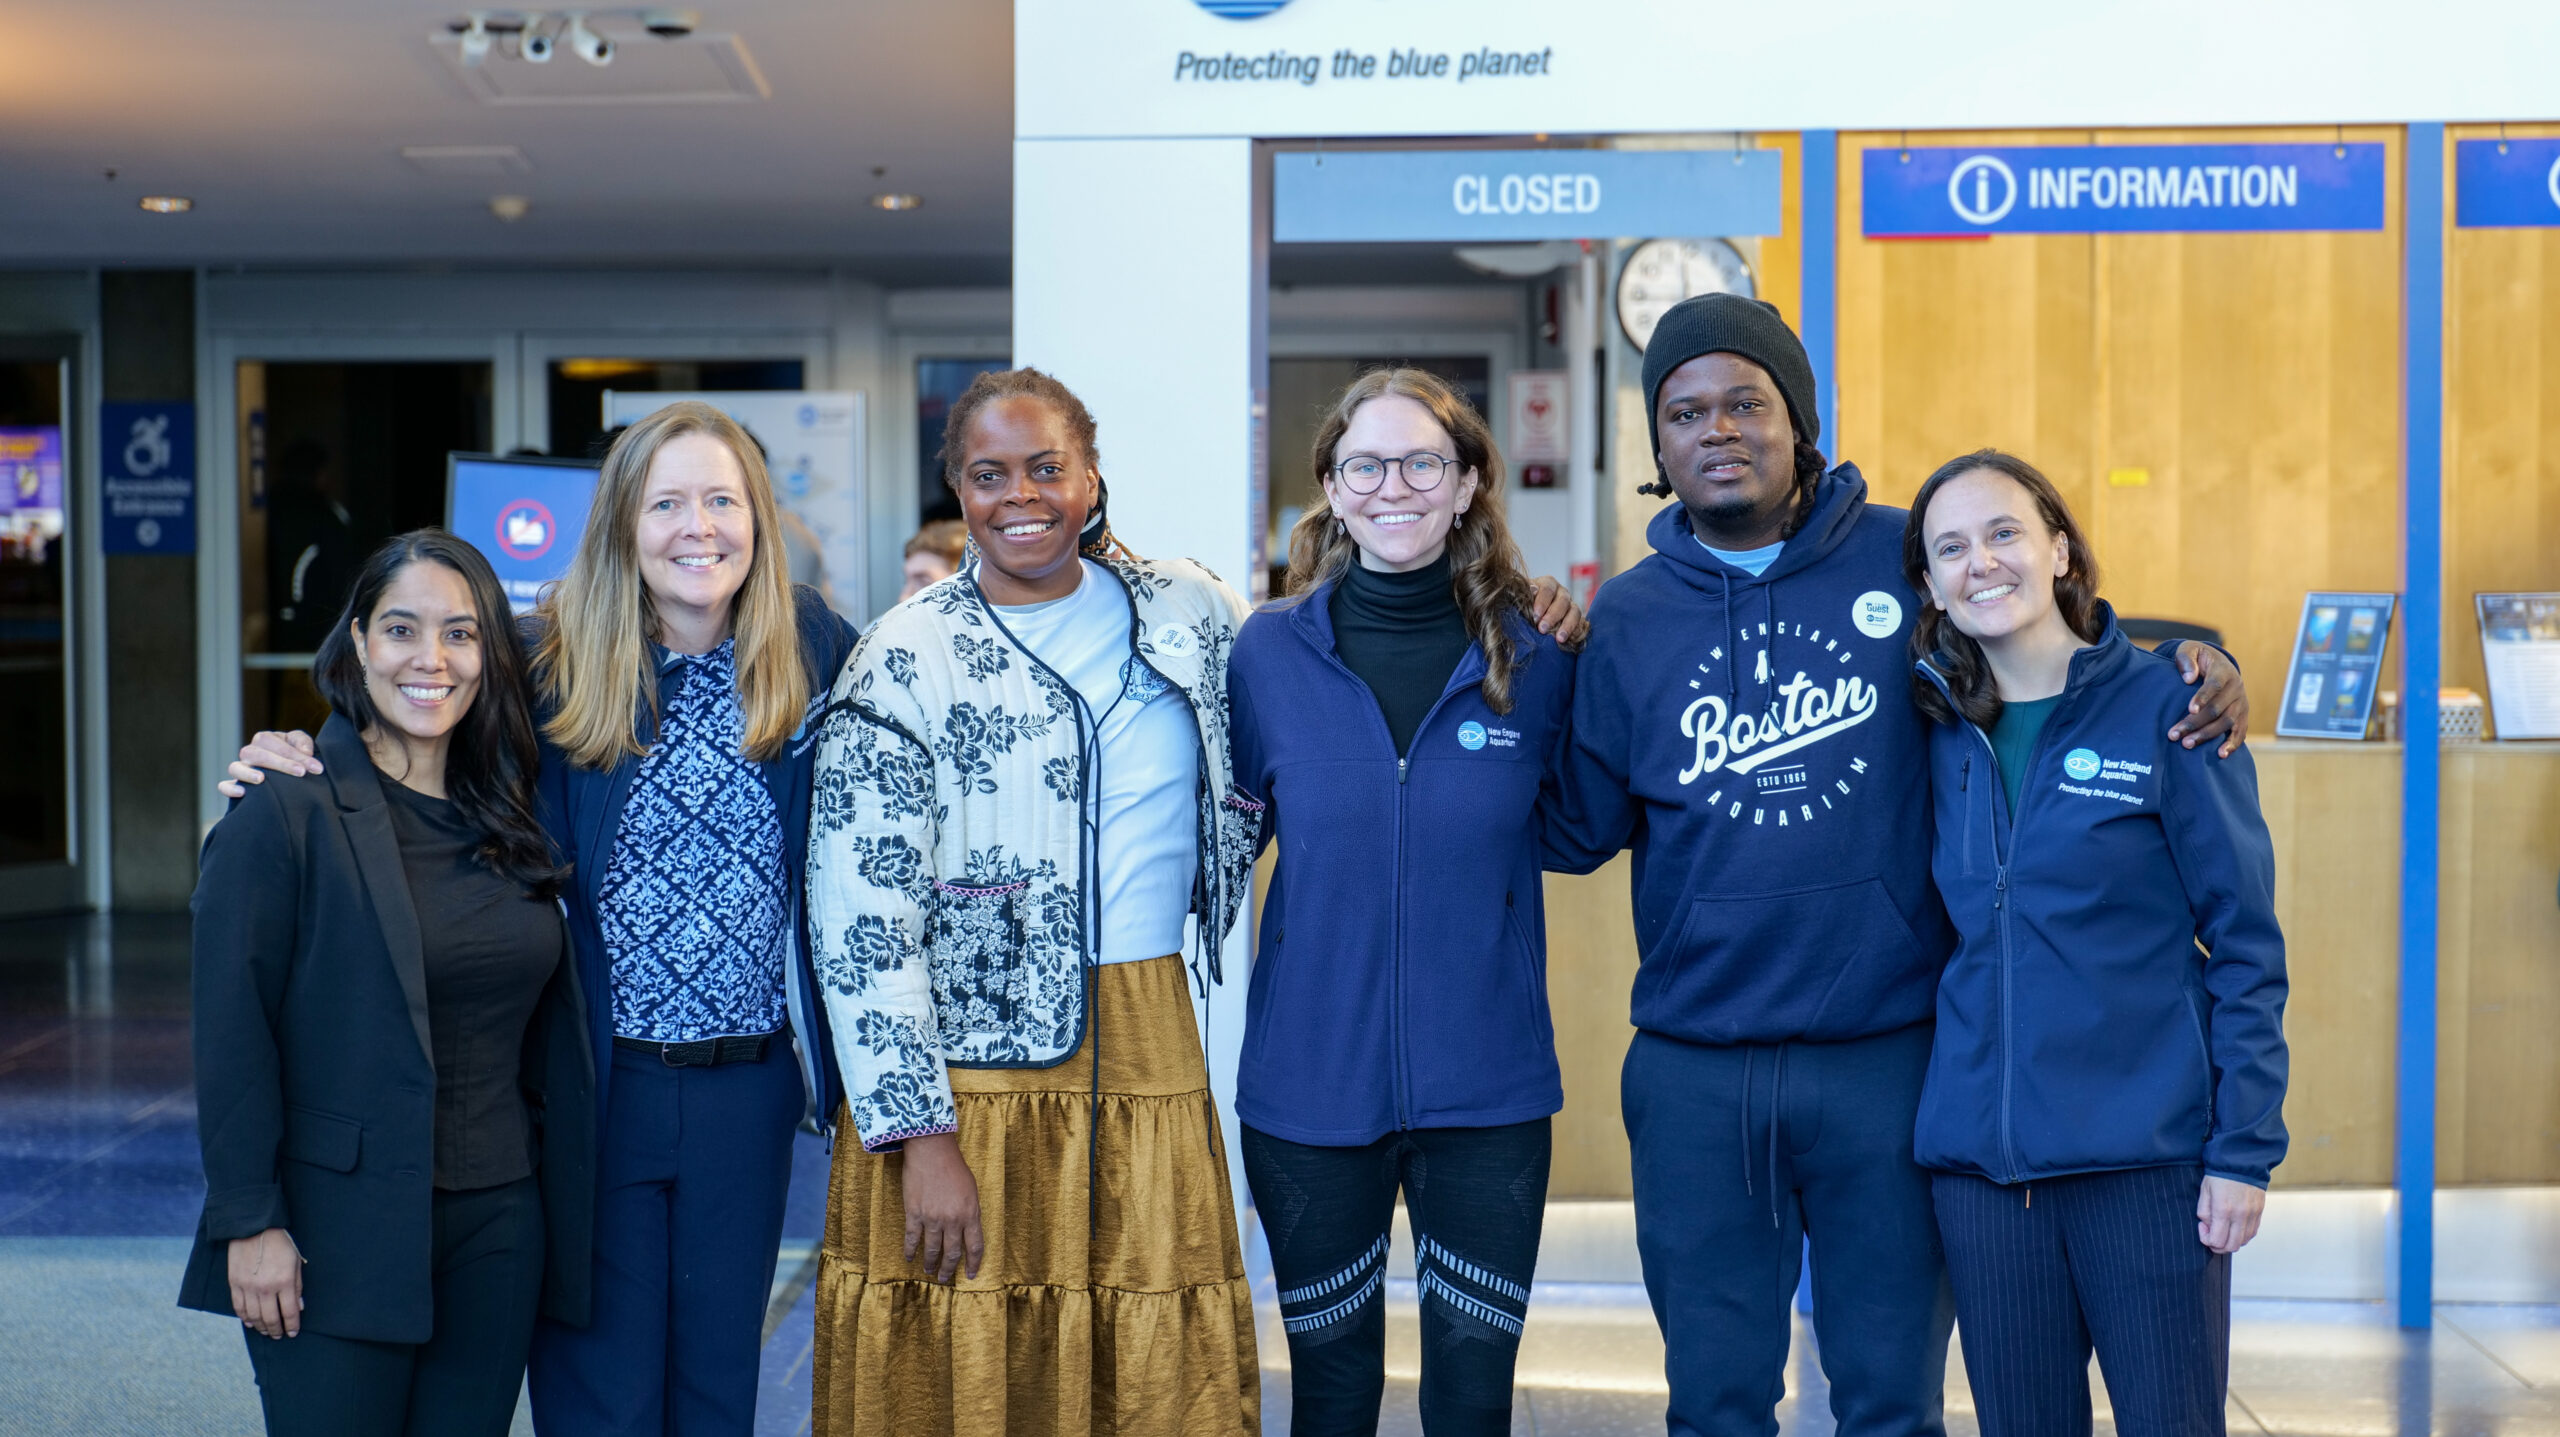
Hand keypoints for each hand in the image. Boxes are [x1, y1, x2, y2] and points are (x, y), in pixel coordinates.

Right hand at [217, 730, 320, 800]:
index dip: (295, 754)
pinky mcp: (235, 785)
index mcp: (265, 739)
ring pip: (235, 767)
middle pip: (256, 754)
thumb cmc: (296, 757)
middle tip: (301, 773)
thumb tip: (306, 751)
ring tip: (262, 779)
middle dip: (281, 763)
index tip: (316, 768)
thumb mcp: (302, 745)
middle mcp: (250, 752)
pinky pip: (224, 786)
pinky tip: (243, 793)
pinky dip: (230, 789)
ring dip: (248, 773)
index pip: (274, 742)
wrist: (292, 775)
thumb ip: (303, 742)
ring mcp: (241, 769)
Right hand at [229, 1227, 304, 1337]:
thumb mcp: (296, 1262)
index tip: (293, 1333)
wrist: (254, 1229)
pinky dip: (245, 1318)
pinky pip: (239, 1307)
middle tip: (278, 1336)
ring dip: (261, 1327)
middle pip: (270, 1318)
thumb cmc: (280, 1244)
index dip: (292, 1325)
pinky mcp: (235, 1284)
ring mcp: (248, 1287)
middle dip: (276, 1330)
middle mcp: (265, 1288)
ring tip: (266, 1331)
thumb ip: (297, 1286)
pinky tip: (250, 1323)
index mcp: (284, 1282)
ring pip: (254, 1316)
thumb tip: (299, 1307)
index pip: (289, 1312)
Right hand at [899, 1132, 984, 1282]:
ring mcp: (932, 1218)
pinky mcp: (914, 1213)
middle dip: (949, 1269)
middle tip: (945, 1278)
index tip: (971, 1275)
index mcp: (970, 1213)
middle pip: (952, 1253)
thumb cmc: (954, 1167)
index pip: (975, 1247)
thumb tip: (967, 1230)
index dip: (974, 1264)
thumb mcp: (971, 1190)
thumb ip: (970, 1211)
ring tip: (929, 1270)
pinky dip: (911, 1250)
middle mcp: (952, 1220)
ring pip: (932, 1250)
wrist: (931, 1151)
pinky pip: (912, 1238)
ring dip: (931, 1263)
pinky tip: (910, 1258)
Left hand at [1528, 576, 1590, 647]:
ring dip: (1567, 626)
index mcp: (1548, 583)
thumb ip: (1526, 594)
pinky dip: (1577, 631)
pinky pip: (1582, 624)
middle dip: (1552, 616)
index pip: (1548, 589)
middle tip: (1542, 629)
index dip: (1542, 603)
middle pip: (1562, 601)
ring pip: (1575, 612)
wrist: (1530, 615)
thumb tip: (1532, 589)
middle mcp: (1562, 593)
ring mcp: (1571, 606)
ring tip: (1559, 638)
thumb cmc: (1524, 604)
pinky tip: (1570, 640)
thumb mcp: (1523, 597)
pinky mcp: (1577, 619)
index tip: (1535, 616)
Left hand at [2165, 642, 2248, 757]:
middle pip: (2218, 709)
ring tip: (2187, 744)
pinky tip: (2221, 754)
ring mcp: (2241, 703)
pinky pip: (2240, 731)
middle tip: (2174, 735)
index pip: (2215, 685)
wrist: (2218, 664)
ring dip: (2207, 735)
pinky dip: (2232, 744)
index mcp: (2224, 671)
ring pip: (2227, 722)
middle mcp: (2236, 688)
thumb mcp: (2190, 650)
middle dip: (2195, 723)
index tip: (2189, 709)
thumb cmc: (2198, 658)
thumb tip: (2189, 678)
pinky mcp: (2242, 716)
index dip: (2203, 697)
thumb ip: (2187, 659)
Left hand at [2197, 1175, 2264, 1254]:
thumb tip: (2208, 1227)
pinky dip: (2242, 1235)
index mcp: (2223, 1210)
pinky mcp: (2259, 1213)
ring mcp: (2252, 1215)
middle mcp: (2240, 1215)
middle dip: (2218, 1246)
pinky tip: (2233, 1227)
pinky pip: (2252, 1233)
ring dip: (2231, 1241)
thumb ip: (2204, 1213)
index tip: (2202, 1227)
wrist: (2241, 1162)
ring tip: (2223, 1229)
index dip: (2206, 1239)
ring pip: (2243, 1242)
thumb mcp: (2204, 1192)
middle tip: (2211, 1235)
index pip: (2217, 1241)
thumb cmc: (2220, 1175)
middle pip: (2231, 1246)